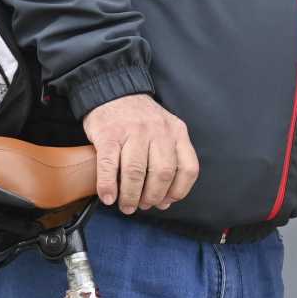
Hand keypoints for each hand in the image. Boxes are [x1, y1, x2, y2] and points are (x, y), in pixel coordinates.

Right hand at [82, 94, 199, 213]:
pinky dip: (108, 186)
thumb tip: (165, 201)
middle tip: (141, 206)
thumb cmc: (139, 119)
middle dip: (152, 197)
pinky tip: (108, 197)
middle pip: (161, 173)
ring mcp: (133, 131)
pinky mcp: (108, 134)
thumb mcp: (165, 131)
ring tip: (126, 206)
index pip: (188, 168)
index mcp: (176, 131)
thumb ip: (169, 160)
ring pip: (136, 172)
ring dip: (130, 196)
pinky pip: (110, 165)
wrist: (113, 92)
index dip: (178, 191)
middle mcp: (158, 130)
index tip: (165, 201)